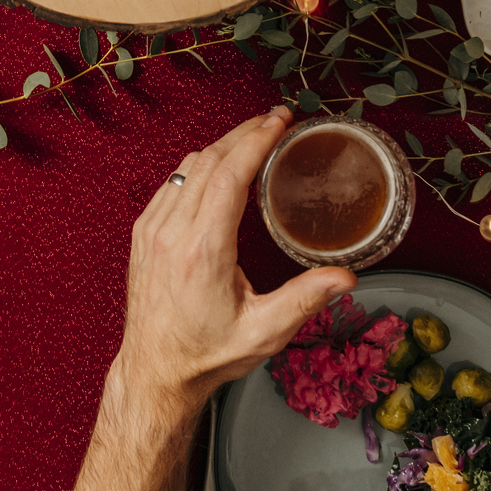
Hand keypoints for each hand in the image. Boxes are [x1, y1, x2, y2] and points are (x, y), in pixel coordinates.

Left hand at [114, 108, 355, 416]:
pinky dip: (199, 166)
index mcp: (203, 249)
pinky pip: (171, 184)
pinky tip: (219, 167)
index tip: (278, 121)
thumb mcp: (264, 332)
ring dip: (221, 147)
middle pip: (208, 161)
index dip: (255, 141)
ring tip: (254, 137)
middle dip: (244, 133)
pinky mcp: (143, 234)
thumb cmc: (207, 354)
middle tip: (275, 119)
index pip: (228, 174)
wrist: (156, 371)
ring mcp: (152, 230)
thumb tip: (346, 277)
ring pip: (187, 168)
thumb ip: (305, 300)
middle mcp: (172, 232)